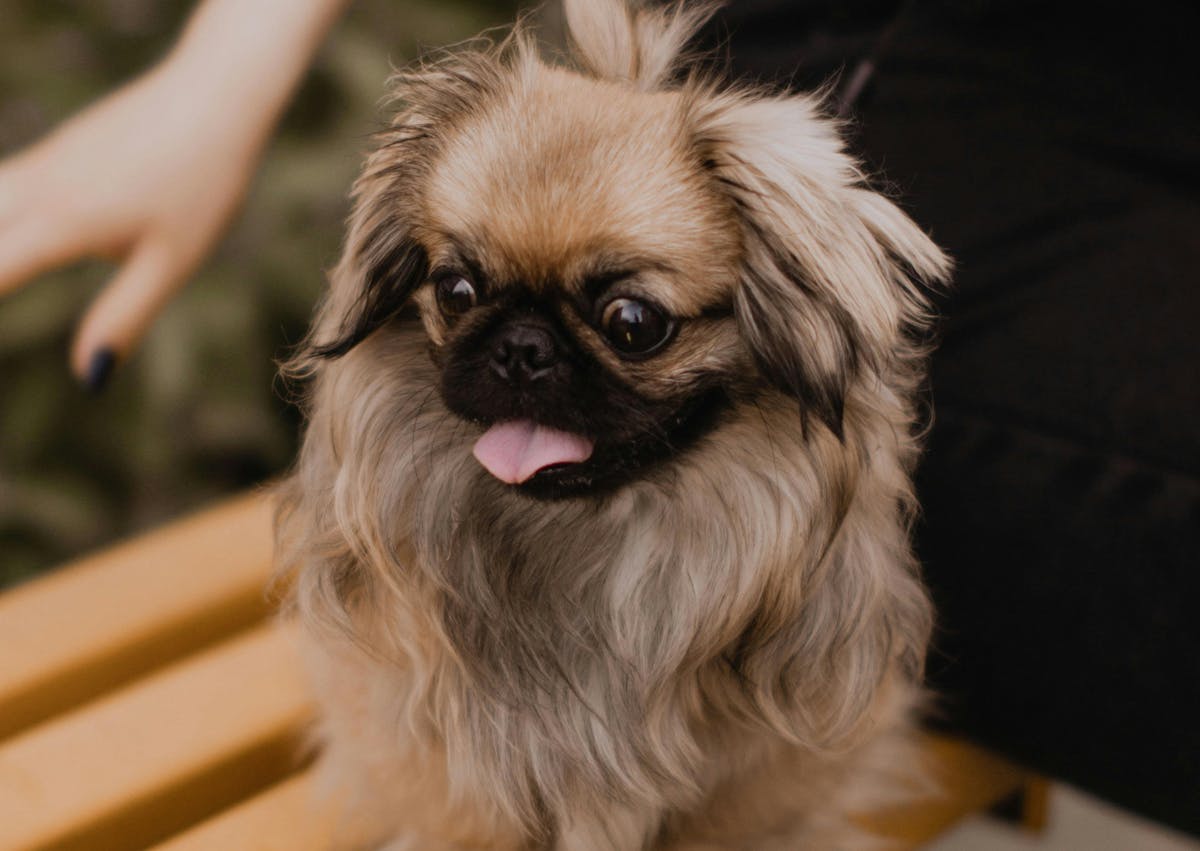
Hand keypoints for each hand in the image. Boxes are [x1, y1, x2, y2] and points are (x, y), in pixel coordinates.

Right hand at [0, 57, 263, 385]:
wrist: (215, 97)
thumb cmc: (202, 185)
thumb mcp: (171, 262)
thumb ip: (124, 316)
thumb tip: (90, 377)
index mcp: (62, 224)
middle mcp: (38, 189)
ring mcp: (43, 163)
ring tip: (8, 265)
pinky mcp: (56, 150)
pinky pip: (2, 184)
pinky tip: (13, 229)